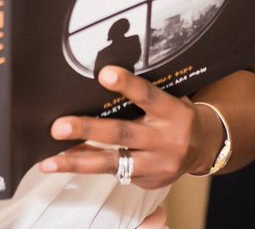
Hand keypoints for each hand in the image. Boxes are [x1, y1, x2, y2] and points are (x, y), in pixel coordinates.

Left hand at [37, 66, 219, 189]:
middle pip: (122, 133)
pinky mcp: (149, 181)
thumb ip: (142, 96)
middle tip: (58, 127)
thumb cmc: (176, 115)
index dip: (127, 84)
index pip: (148, 95)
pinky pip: (115, 173)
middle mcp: (165, 139)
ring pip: (112, 163)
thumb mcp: (168, 99)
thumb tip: (99, 82)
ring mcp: (157, 164)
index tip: (104, 74)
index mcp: (171, 111)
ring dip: (77, 161)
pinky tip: (68, 164)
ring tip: (49, 162)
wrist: (205, 147)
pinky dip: (90, 168)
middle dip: (87, 131)